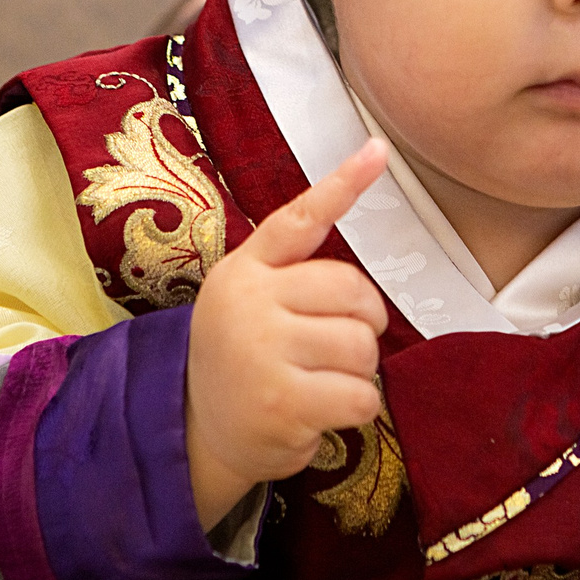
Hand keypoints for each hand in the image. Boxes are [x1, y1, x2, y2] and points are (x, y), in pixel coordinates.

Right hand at [184, 140, 391, 526]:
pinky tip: (323, 411)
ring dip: (358, 371)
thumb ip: (292, 269)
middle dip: (364, 324)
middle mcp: (251, 304)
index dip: (343, 185)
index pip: (299, 220)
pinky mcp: (283, 403)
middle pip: (355, 294)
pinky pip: (361, 395)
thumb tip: (356, 250)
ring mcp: (264, 353)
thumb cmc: (242, 357)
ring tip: (321, 380)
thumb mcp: (247, 299)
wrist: (200, 430)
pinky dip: (356, 407)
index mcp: (245, 271)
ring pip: (362, 347)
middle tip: (335, 347)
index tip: (379, 149)